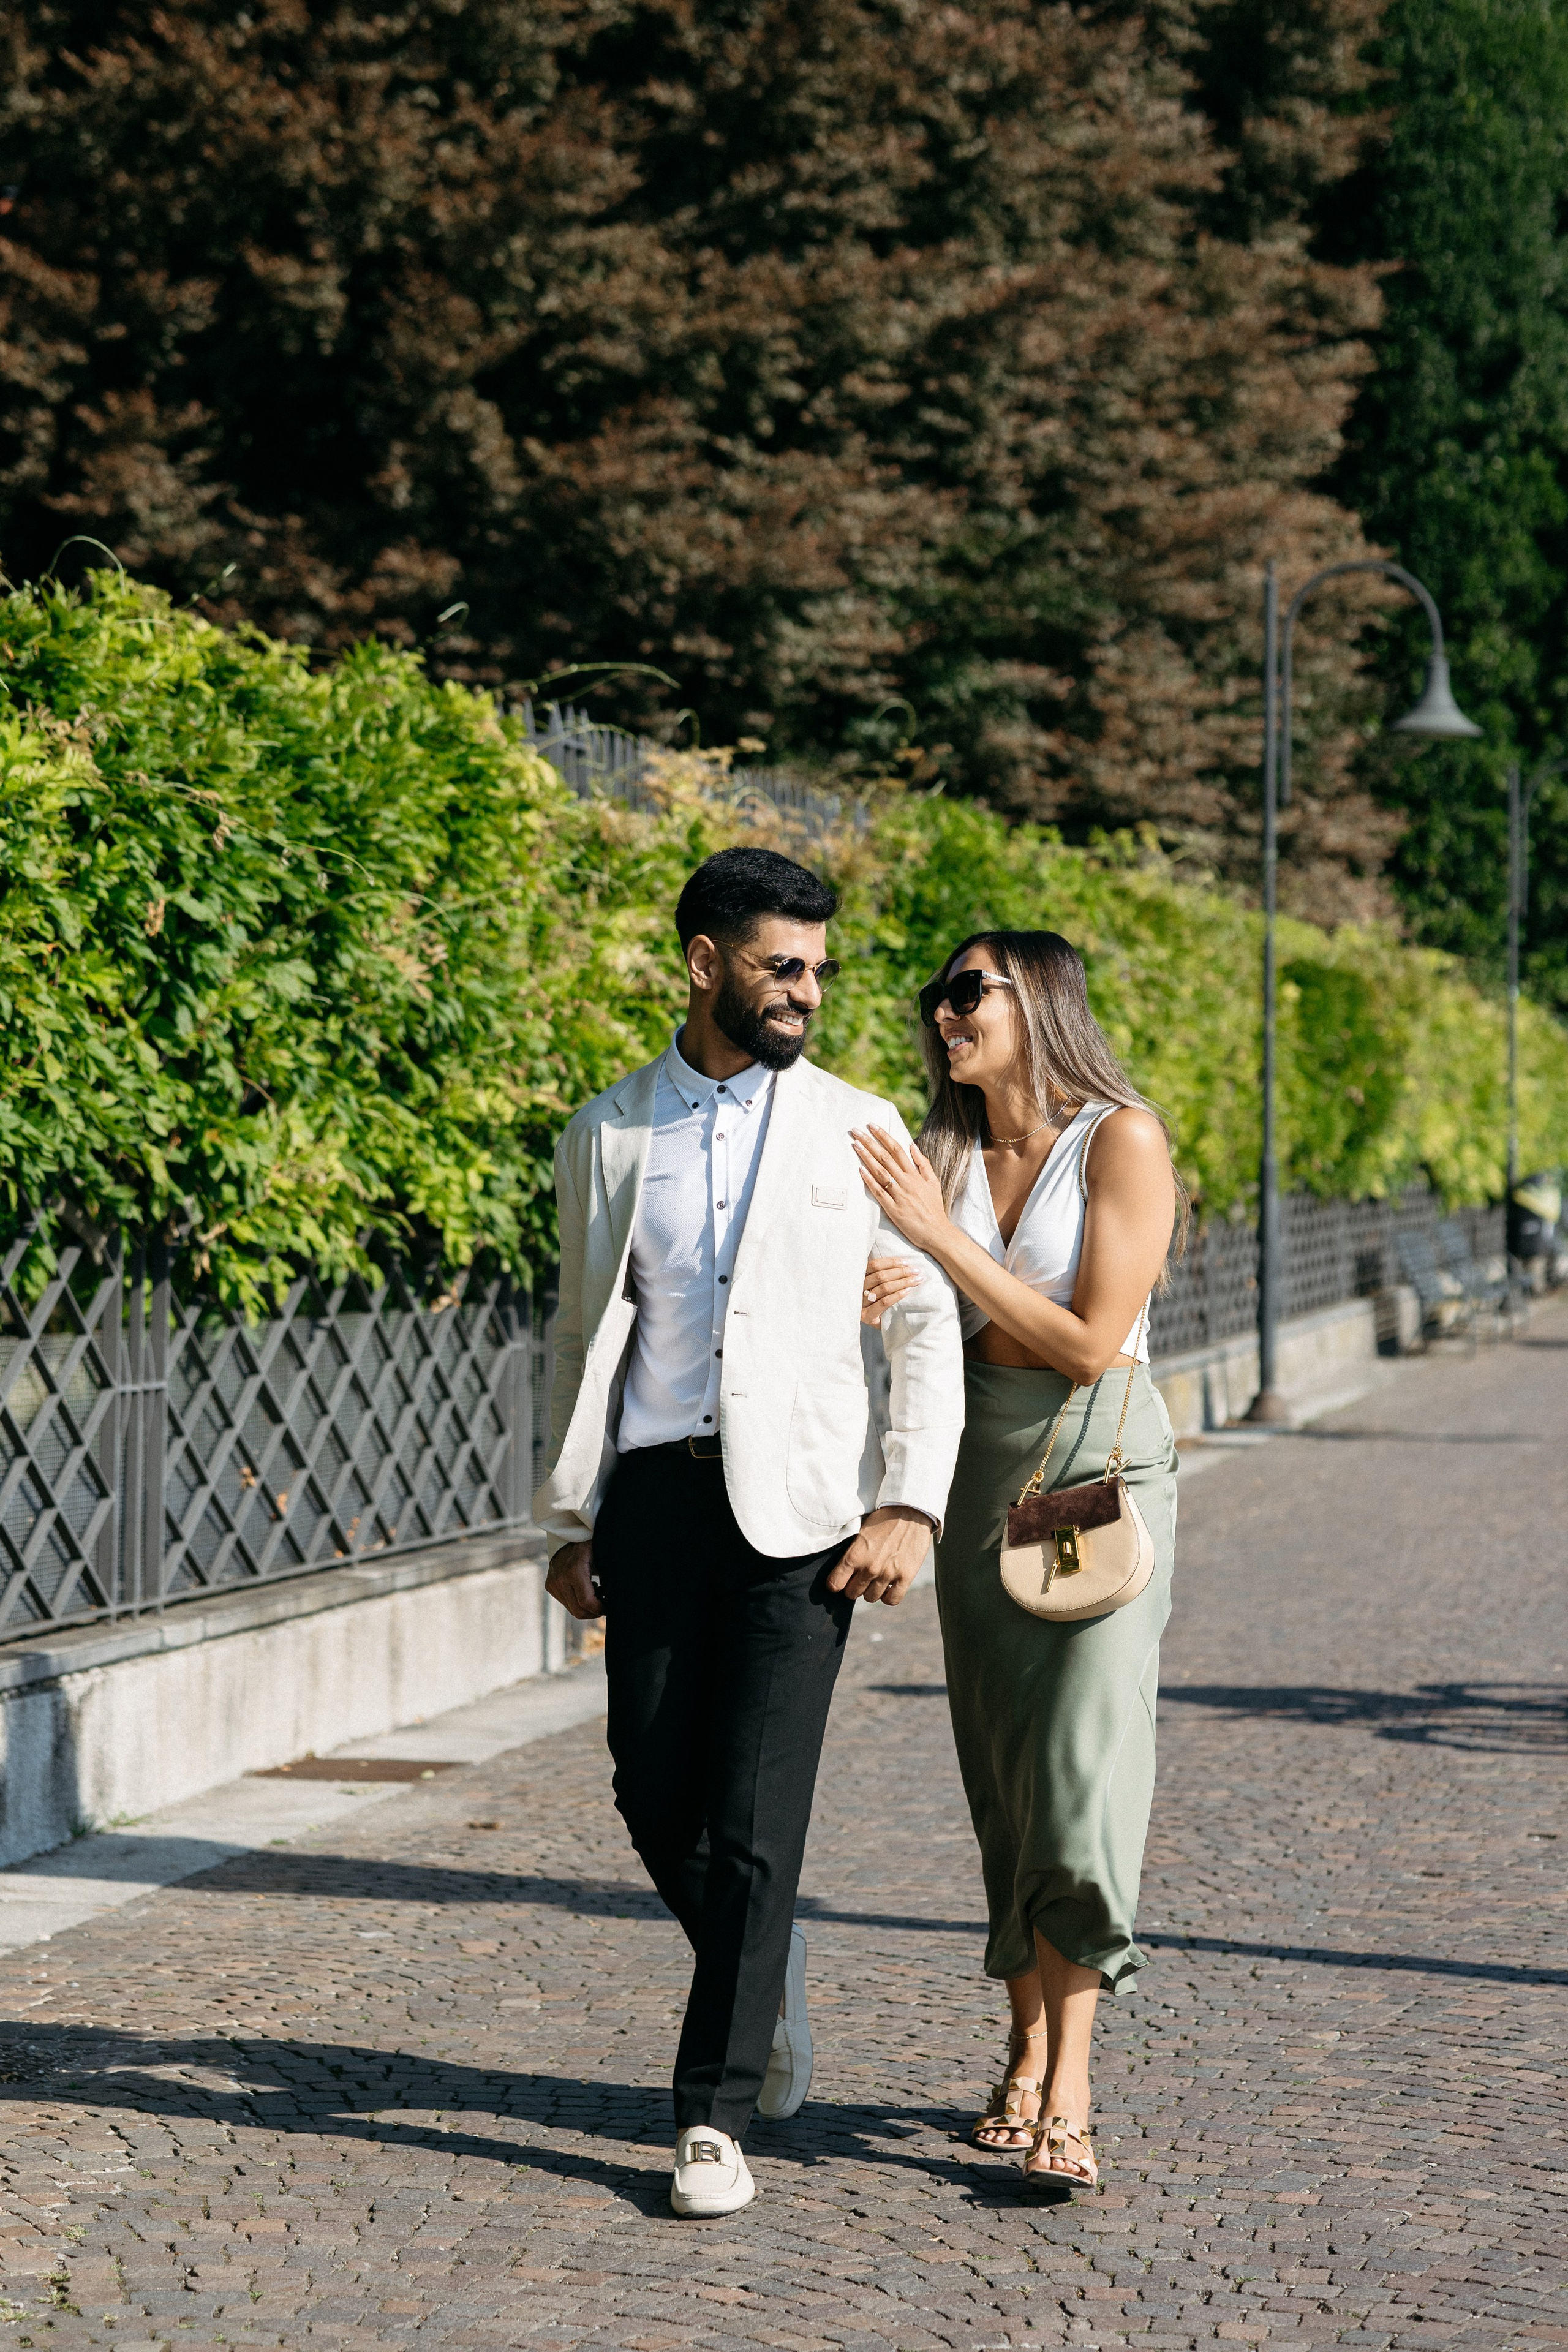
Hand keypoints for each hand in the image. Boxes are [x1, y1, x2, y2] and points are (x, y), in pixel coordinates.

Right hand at [545, 1539, 603, 1620]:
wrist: (570, 1535)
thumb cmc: (593, 1544)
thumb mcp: (604, 1556)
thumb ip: (611, 1574)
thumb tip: (624, 1592)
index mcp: (575, 1570)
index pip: (587, 1602)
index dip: (600, 1609)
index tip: (609, 1606)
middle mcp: (560, 1578)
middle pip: (579, 1611)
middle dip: (594, 1612)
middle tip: (605, 1602)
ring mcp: (553, 1583)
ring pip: (572, 1609)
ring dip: (586, 1606)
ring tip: (597, 1591)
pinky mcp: (550, 1585)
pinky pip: (566, 1602)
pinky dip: (577, 1601)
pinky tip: (586, 1588)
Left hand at [826, 1504, 933, 1606]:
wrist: (910, 1511)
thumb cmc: (882, 1519)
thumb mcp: (859, 1532)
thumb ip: (851, 1553)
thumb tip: (843, 1570)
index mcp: (854, 1555)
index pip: (835, 1584)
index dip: (836, 1583)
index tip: (840, 1581)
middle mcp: (869, 1568)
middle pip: (852, 1593)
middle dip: (853, 1586)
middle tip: (859, 1578)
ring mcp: (888, 1574)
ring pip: (871, 1598)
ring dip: (871, 1590)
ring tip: (875, 1579)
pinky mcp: (906, 1577)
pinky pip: (892, 1600)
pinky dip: (888, 1596)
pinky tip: (888, 1586)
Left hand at [851, 1124, 949, 1253]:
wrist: (937, 1232)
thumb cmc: (934, 1208)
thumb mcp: (933, 1182)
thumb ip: (923, 1163)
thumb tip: (912, 1146)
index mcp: (915, 1175)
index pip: (896, 1149)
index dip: (883, 1136)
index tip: (872, 1126)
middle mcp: (906, 1182)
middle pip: (885, 1157)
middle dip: (869, 1142)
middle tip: (856, 1131)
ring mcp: (899, 1195)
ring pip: (880, 1172)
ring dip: (866, 1157)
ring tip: (855, 1145)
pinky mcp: (893, 1209)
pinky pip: (879, 1192)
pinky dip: (869, 1180)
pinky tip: (860, 1170)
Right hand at [860, 1250, 922, 1325]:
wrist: (882, 1327)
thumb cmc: (882, 1302)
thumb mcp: (879, 1286)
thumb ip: (885, 1274)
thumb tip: (906, 1263)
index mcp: (857, 1278)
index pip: (874, 1265)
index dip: (891, 1262)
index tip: (907, 1263)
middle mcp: (856, 1290)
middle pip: (880, 1276)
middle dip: (901, 1272)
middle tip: (916, 1271)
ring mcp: (860, 1304)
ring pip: (883, 1288)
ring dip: (903, 1282)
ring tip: (916, 1280)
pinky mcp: (867, 1316)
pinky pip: (884, 1303)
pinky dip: (897, 1295)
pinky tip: (908, 1291)